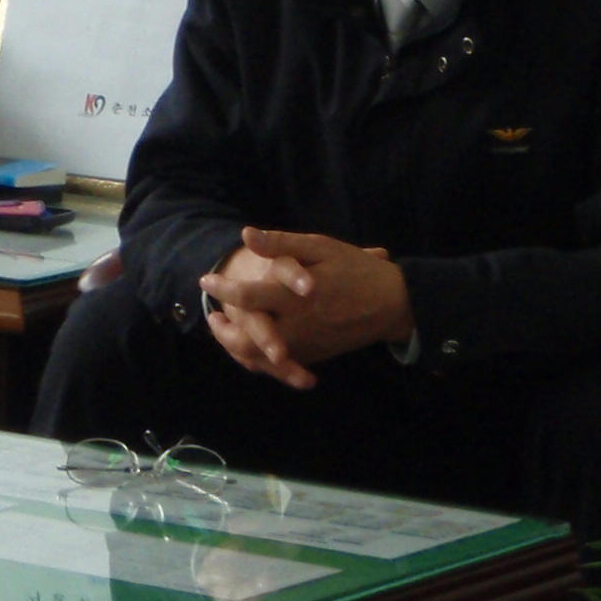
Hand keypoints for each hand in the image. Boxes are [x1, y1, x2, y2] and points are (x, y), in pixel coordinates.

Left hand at [200, 227, 413, 388]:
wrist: (394, 305)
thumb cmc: (356, 271)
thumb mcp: (321, 248)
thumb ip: (281, 245)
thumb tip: (246, 235)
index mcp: (295, 297)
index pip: (248, 296)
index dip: (223, 289)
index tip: (206, 280)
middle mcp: (297, 327)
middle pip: (248, 340)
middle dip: (223, 331)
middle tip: (213, 316)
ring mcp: (306, 346)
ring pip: (261, 360)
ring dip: (238, 347)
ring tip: (227, 330)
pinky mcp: (315, 355)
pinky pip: (281, 365)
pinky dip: (261, 359)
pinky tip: (253, 344)